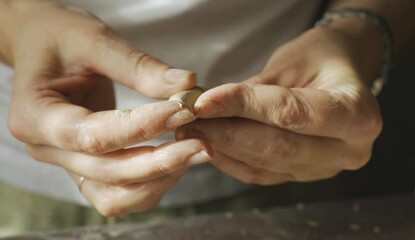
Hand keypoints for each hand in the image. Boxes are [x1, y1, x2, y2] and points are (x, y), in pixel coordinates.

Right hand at [6, 1, 211, 215]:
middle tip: (202, 144)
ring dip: (158, 179)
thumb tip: (188, 86)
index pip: (94, 136)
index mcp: (36, 116)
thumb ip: (139, 66)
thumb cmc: (61, 37)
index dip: (144, 127)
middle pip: (108, 172)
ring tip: (193, 152)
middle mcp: (47, 148)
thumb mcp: (95, 41)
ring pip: (116, 195)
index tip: (184, 111)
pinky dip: (151, 183)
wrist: (42, 45)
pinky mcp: (87, 167)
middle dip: (160, 161)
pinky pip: (120, 193)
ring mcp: (67, 163)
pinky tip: (175, 160)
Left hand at [176, 27, 382, 184]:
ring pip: (267, 163)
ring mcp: (326, 168)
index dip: (243, 107)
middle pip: (278, 146)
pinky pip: (262, 174)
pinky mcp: (304, 175)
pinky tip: (208, 145)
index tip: (203, 101)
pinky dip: (231, 161)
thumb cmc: (321, 59)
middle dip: (227, 132)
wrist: (340, 78)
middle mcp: (349, 149)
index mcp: (358, 114)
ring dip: (224, 147)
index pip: (290, 113)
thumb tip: (207, 106)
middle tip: (188, 119)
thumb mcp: (293, 62)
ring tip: (191, 130)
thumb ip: (256, 90)